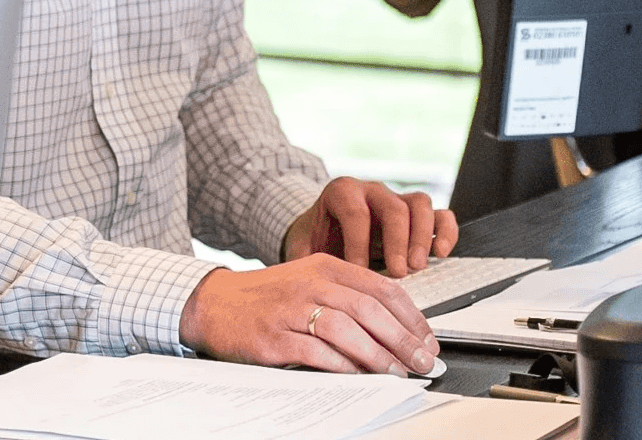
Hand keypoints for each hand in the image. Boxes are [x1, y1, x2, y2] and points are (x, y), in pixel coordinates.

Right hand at [178, 254, 438, 374]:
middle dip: (403, 340)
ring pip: (346, 329)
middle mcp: (310, 282)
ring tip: (395, 372)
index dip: (411, 316)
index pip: (382, 287)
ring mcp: (290, 309)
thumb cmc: (267, 296)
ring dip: (377, 355)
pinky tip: (358, 376)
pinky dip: (342, 366)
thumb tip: (395, 329)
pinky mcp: (274, 336)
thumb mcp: (310, 281)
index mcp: (325, 265)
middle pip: (369, 309)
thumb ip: (347, 296)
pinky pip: (316, 352)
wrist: (214, 303)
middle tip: (421, 361)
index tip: (427, 340)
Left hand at [282, 177, 458, 276]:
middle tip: (398, 272)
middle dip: (397, 242)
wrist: (323, 228)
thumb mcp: (302, 247)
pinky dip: (446, 232)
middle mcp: (372, 192)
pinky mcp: (417, 215)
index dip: (358, 243)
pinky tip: (442, 254)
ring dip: (422, 237)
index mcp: (342, 193)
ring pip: (419, 205)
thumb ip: (303, 263)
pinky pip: (440, 214)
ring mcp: (397, 200)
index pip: (355, 212)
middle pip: (393, 207)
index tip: (358, 271)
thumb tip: (301, 290)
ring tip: (418, 266)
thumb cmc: (316, 238)